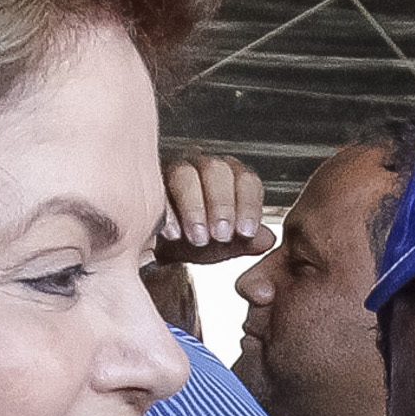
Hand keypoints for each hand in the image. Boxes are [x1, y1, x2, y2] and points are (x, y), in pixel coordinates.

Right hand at [153, 153, 277, 263]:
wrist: (157, 249)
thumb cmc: (193, 240)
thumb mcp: (223, 247)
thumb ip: (245, 243)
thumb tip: (268, 239)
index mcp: (230, 178)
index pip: (246, 180)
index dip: (248, 206)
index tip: (245, 233)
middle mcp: (202, 166)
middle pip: (216, 170)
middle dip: (221, 205)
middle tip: (221, 236)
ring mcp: (171, 167)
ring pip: (185, 174)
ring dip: (194, 208)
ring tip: (198, 239)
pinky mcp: (146, 180)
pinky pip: (154, 188)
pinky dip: (166, 213)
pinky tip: (172, 234)